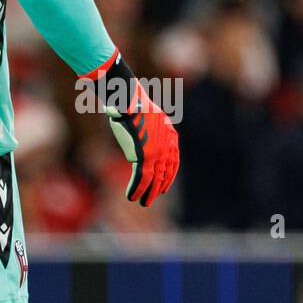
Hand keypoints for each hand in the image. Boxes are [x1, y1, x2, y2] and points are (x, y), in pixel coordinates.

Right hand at [106, 79, 179, 207]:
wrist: (129, 100)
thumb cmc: (131, 103)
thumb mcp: (146, 115)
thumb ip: (146, 127)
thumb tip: (139, 137)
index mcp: (170, 134)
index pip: (173, 160)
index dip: (169, 176)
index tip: (164, 186)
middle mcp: (167, 145)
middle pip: (165, 172)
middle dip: (159, 187)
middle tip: (153, 198)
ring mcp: (157, 152)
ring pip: (154, 179)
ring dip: (148, 193)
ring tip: (143, 202)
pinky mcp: (145, 156)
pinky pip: (142, 178)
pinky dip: (136, 189)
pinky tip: (131, 197)